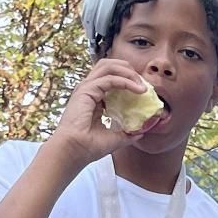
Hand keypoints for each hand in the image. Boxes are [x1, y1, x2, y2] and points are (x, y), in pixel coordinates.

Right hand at [47, 58, 163, 171]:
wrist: (74, 152)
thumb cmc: (88, 147)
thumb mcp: (114, 138)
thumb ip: (127, 133)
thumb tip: (141, 132)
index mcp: (92, 97)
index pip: (110, 77)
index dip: (128, 79)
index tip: (143, 90)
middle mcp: (88, 89)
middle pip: (109, 65)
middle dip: (128, 70)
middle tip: (143, 83)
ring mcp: (86, 88)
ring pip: (109, 66)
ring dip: (128, 72)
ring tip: (142, 85)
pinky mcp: (87, 90)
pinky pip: (110, 79)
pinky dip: (126, 82)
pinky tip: (139, 90)